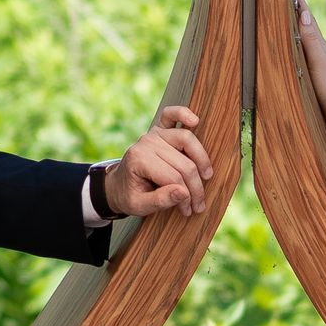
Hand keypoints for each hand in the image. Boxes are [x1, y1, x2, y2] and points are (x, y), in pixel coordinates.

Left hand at [105, 104, 213, 218]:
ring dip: (201, 158)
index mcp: (138, 160)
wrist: (118, 185)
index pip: (173, 178)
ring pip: (186, 139)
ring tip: (206, 176)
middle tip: (198, 205)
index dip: (186, 196)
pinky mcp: (159, 129)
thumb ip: (160, 200)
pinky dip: (183, 114)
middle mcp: (146, 143)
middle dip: (195, 187)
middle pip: (183, 163)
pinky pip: (171, 115)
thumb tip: (183, 193)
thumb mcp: (140, 206)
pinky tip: (194, 121)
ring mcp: (153, 133)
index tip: (189, 210)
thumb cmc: (130, 196)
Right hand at [293, 0, 325, 134]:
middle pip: (310, 31)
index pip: (309, 23)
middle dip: (301, 16)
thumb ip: (310, 40)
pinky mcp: (320, 81)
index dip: (301, 7)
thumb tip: (304, 14)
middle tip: (292, 2)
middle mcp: (322, 56)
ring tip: (295, 23)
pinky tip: (304, 56)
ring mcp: (322, 68)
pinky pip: (308, 59)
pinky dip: (303, 51)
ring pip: (310, 45)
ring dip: (302, 33)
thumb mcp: (318, 62)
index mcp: (321, 49)